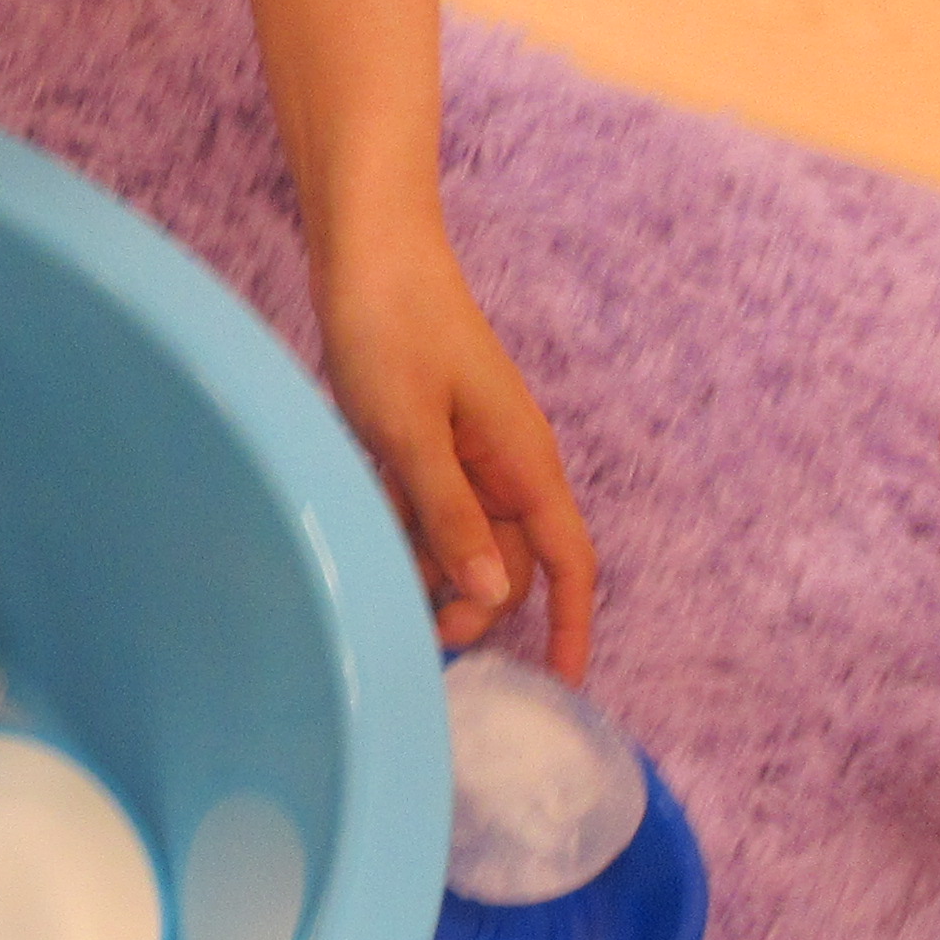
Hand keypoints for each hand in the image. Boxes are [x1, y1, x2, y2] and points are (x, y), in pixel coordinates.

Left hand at [322, 229, 595, 670]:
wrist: (368, 250)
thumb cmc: (392, 329)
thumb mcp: (411, 433)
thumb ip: (450, 515)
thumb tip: (493, 591)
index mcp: (523, 462)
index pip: (570, 562)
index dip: (572, 627)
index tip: (561, 689)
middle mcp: (505, 465)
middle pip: (510, 565)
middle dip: (477, 608)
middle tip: (416, 634)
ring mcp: (467, 456)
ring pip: (464, 544)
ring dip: (433, 578)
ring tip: (380, 595)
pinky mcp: (427, 445)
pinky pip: (429, 514)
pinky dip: (407, 539)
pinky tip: (368, 548)